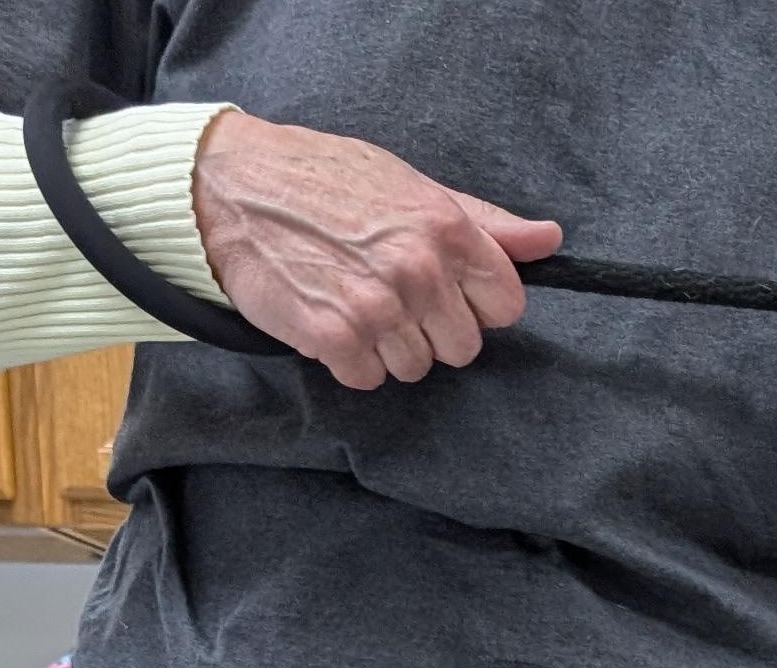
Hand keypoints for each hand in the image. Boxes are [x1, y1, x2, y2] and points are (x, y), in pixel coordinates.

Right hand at [192, 112, 562, 389]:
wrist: (228, 185)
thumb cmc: (320, 179)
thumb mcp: (408, 184)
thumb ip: (483, 223)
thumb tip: (548, 240)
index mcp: (446, 230)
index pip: (506, 304)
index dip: (476, 304)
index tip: (445, 290)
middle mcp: (419, 270)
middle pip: (463, 347)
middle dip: (430, 329)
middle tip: (384, 289)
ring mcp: (378, 307)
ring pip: (415, 367)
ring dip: (385, 344)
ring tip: (348, 295)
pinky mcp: (336, 338)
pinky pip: (368, 378)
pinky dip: (348, 359)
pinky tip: (326, 315)